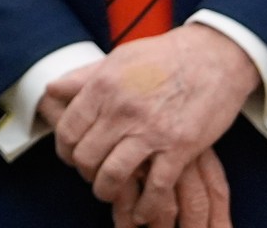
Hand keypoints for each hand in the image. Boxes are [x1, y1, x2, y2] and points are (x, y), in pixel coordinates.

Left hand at [43, 25, 254, 225]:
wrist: (214, 57)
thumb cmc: (164, 56)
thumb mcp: (118, 58)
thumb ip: (83, 77)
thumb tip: (52, 90)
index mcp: (103, 87)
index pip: (68, 130)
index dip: (64, 149)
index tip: (72, 156)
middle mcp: (122, 110)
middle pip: (86, 156)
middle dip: (85, 171)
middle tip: (92, 174)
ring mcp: (151, 131)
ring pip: (113, 175)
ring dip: (107, 190)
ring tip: (110, 192)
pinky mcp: (180, 147)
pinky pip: (156, 187)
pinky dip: (146, 205)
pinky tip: (142, 211)